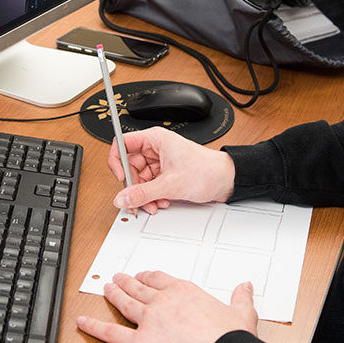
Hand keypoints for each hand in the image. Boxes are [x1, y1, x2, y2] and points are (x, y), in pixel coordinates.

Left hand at [77, 270, 258, 342]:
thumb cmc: (232, 340)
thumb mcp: (241, 313)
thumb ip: (240, 298)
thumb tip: (245, 286)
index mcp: (185, 292)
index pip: (160, 279)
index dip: (148, 277)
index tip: (144, 276)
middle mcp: (163, 302)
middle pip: (138, 288)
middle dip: (127, 282)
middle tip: (118, 278)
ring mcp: (149, 321)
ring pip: (124, 304)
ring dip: (113, 295)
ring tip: (105, 289)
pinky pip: (112, 333)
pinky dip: (95, 327)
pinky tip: (83, 322)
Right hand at [108, 127, 234, 213]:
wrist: (226, 180)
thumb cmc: (207, 170)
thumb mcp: (170, 184)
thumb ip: (143, 193)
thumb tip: (122, 197)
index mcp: (155, 139)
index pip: (122, 143)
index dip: (117, 161)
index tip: (121, 178)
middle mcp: (155, 148)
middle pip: (130, 166)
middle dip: (134, 186)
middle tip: (138, 200)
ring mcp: (160, 161)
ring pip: (139, 178)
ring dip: (145, 194)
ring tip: (155, 203)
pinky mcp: (165, 173)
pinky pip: (149, 185)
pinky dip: (152, 196)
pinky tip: (162, 201)